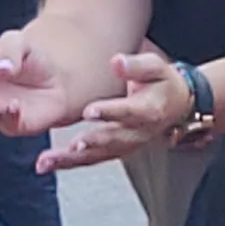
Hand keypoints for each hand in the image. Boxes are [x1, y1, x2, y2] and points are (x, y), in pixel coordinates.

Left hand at [47, 54, 196, 173]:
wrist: (176, 104)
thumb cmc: (161, 83)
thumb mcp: (155, 67)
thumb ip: (135, 65)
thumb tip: (116, 62)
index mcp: (148, 110)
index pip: (128, 112)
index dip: (110, 112)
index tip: (89, 111)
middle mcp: (138, 132)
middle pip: (113, 140)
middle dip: (92, 143)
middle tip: (72, 145)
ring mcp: (127, 145)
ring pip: (99, 155)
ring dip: (73, 159)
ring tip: (49, 161)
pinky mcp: (116, 151)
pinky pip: (92, 160)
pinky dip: (70, 163)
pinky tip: (49, 163)